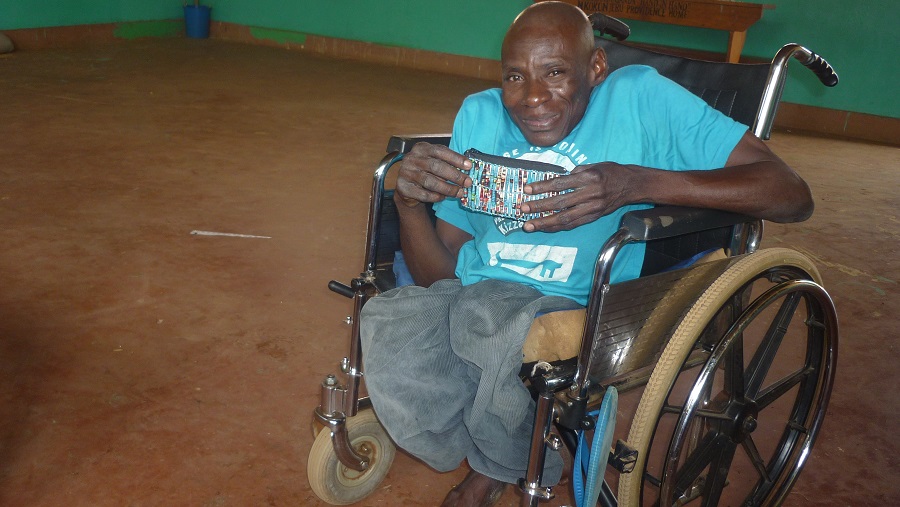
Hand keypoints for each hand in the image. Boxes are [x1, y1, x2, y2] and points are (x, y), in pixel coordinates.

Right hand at [394, 143, 471, 207]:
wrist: (406, 185)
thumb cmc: (425, 171)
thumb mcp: (434, 161)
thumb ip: (447, 162)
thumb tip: (468, 168)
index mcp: (422, 148)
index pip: (440, 151)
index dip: (456, 158)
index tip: (469, 166)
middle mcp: (412, 158)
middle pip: (436, 166)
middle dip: (454, 176)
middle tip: (467, 183)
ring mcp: (406, 172)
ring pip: (430, 182)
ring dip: (447, 188)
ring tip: (459, 193)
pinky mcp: (403, 187)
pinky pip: (423, 194)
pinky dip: (435, 197)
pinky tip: (444, 197)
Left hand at [519, 162, 635, 231]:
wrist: (632, 185)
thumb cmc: (611, 172)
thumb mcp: (594, 165)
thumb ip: (575, 173)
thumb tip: (556, 181)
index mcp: (589, 177)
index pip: (560, 183)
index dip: (542, 188)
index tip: (527, 190)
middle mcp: (591, 193)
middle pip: (560, 203)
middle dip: (539, 207)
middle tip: (522, 209)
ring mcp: (593, 208)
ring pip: (565, 218)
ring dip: (545, 223)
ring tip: (529, 225)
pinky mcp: (594, 217)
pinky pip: (573, 224)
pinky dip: (557, 227)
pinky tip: (545, 228)